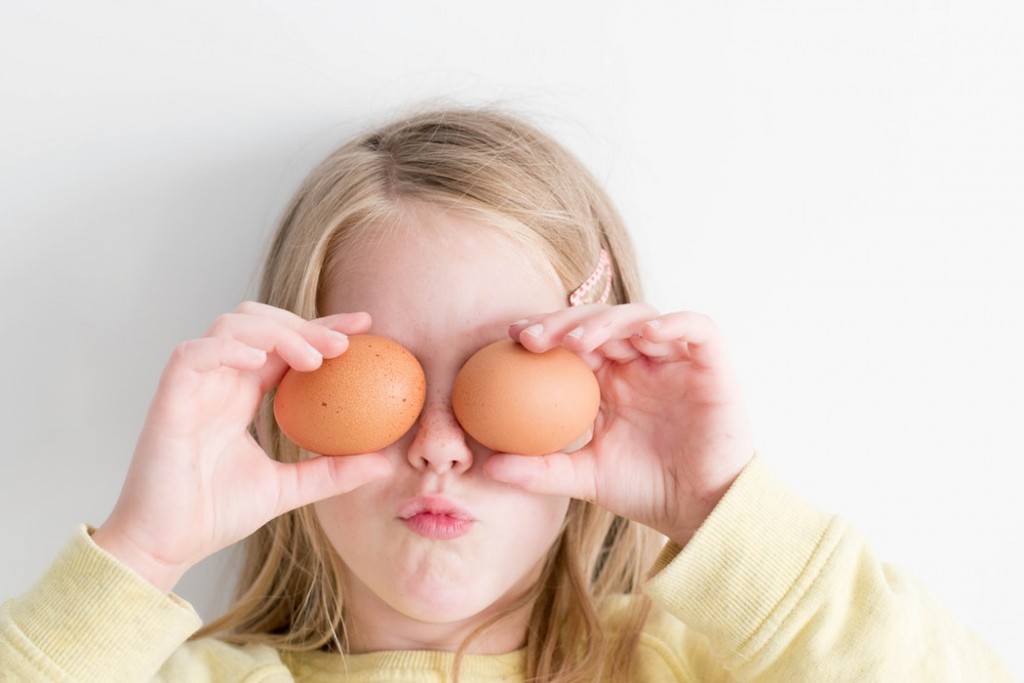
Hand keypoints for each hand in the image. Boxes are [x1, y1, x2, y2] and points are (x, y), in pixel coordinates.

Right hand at [92, 302, 393, 591]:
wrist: (165, 547)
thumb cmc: (215, 516)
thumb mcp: (288, 489)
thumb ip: (332, 472)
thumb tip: (385, 464)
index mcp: (242, 395)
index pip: (285, 345)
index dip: (322, 328)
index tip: (366, 327)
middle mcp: (219, 382)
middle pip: (260, 322)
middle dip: (304, 324)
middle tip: (345, 343)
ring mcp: (193, 386)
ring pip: (230, 326)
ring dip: (275, 331)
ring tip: (312, 359)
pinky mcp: (169, 398)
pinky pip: (193, 354)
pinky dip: (227, 348)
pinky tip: (260, 358)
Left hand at [484, 304, 753, 545]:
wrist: (702, 511)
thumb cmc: (646, 491)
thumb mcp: (584, 478)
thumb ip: (539, 469)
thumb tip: (486, 468)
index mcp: (609, 380)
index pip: (573, 341)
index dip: (544, 331)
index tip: (511, 339)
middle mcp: (640, 362)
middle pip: (600, 321)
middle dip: (564, 322)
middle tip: (533, 337)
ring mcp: (675, 359)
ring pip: (640, 317)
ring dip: (607, 321)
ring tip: (579, 341)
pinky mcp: (712, 363)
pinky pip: (696, 328)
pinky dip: (673, 324)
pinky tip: (645, 335)